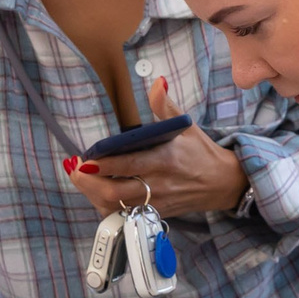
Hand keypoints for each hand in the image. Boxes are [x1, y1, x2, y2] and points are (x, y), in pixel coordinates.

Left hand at [64, 76, 247, 219]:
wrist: (224, 183)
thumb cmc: (202, 153)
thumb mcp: (187, 127)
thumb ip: (165, 106)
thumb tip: (157, 81)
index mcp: (165, 159)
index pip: (128, 165)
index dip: (103, 165)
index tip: (84, 159)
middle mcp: (159, 184)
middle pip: (115, 192)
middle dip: (88, 184)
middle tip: (74, 170)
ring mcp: (156, 202)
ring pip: (116, 208)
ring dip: (93, 196)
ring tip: (81, 180)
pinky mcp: (155, 213)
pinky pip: (124, 216)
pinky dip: (106, 207)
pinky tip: (96, 193)